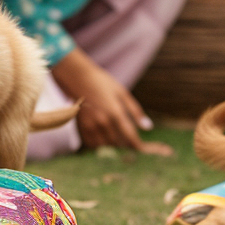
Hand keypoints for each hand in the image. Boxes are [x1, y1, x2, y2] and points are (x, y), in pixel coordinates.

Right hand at [52, 48, 172, 155]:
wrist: (76, 76)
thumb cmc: (102, 82)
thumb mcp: (122, 92)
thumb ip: (135, 111)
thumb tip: (148, 127)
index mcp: (115, 112)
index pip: (129, 135)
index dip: (137, 144)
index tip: (141, 148)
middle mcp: (102, 122)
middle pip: (118, 143)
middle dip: (125, 144)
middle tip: (129, 142)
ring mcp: (90, 126)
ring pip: (105, 146)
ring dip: (112, 145)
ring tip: (117, 139)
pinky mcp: (81, 128)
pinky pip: (92, 144)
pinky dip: (99, 144)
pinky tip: (104, 137)